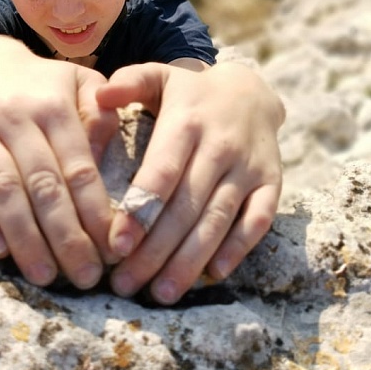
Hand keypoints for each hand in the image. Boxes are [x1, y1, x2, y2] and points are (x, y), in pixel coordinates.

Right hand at [0, 41, 119, 288]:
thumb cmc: (40, 84)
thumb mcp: (79, 82)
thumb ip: (101, 115)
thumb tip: (108, 155)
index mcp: (52, 104)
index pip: (78, 166)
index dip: (96, 211)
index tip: (113, 248)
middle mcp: (14, 117)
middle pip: (43, 184)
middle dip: (66, 236)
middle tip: (86, 276)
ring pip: (3, 191)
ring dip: (25, 238)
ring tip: (46, 276)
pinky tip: (1, 252)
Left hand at [95, 61, 284, 303]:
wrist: (251, 90)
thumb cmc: (189, 92)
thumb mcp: (160, 76)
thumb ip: (129, 83)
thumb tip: (99, 96)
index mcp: (187, 121)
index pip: (163, 171)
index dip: (141, 210)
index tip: (116, 246)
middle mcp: (220, 146)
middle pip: (187, 206)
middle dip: (155, 250)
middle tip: (125, 284)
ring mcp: (248, 167)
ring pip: (218, 220)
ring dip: (190, 261)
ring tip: (162, 293)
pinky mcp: (271, 183)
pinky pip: (257, 221)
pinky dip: (237, 250)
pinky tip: (212, 275)